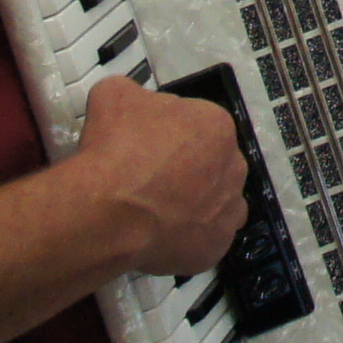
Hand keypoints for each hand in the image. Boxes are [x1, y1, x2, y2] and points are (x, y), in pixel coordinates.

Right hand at [74, 77, 251, 279]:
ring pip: (215, 201)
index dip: (167, 133)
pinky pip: (205, 237)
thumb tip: (137, 105)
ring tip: (157, 209)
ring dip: (194, 202)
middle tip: (148, 177)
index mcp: (217, 125)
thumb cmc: (115, 149)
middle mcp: (234, 166)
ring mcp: (229, 210)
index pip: (196, 123)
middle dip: (186, 168)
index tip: (143, 143)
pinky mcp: (216, 248)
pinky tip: (161, 233)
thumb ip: (135, 95)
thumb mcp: (114, 94)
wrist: (108, 213)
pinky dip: (188, 236)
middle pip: (210, 162)